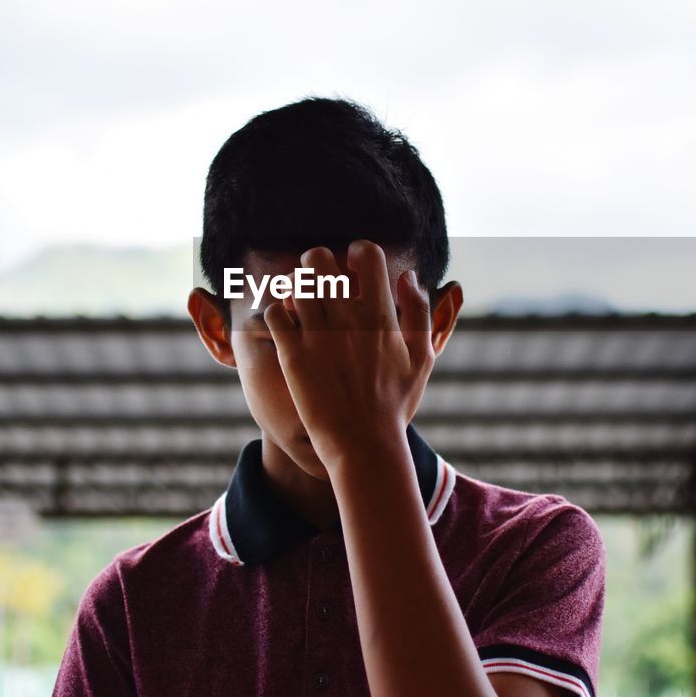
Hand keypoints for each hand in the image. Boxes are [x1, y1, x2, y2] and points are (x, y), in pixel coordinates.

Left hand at [261, 240, 435, 471]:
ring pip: (295, 282)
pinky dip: (277, 314)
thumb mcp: (422, 358)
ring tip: (302, 303)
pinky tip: (287, 327)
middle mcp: (347, 319)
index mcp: (380, 315)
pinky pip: (273, 314)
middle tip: (320, 280)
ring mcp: (317, 335)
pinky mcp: (292, 355)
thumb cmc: (395, 405)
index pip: (366, 253)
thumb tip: (409, 275)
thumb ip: (419, 312)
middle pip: (320, 257)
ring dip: (297, 287)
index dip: (358, 251)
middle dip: (318, 262)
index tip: (354, 265)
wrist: (363, 445)